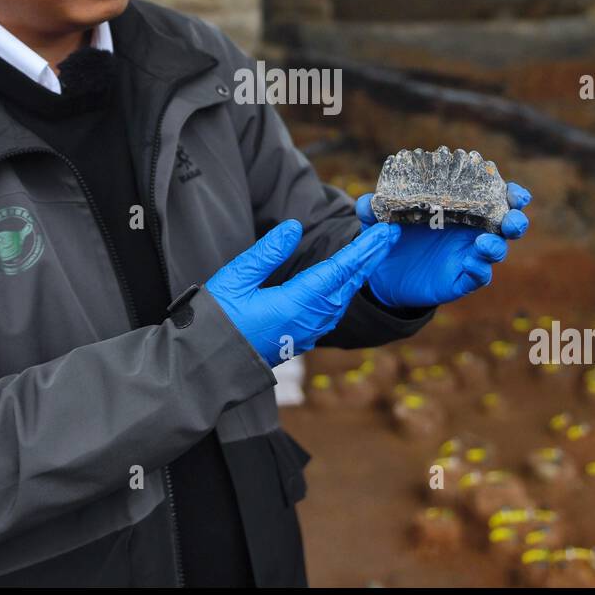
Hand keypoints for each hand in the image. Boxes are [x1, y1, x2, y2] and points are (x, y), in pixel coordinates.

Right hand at [206, 219, 401, 367]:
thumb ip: (267, 252)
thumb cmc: (215, 321)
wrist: (204, 366)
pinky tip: (345, 282)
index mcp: (295, 303)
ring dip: (359, 274)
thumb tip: (295, 227)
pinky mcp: (299, 339)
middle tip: (390, 235)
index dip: (364, 250)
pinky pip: (331, 312)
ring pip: (342, 299)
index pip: (339, 270)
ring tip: (373, 253)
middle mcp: (308, 320)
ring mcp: (306, 332)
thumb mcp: (236, 279)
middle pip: (348, 284)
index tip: (385, 232)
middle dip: (370, 258)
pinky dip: (344, 291)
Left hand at [354, 182, 530, 308]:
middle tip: (513, 217)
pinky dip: (480, 269)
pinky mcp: (461, 279)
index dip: (511, 193)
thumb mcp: (379, 221)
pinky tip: (474, 263)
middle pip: (507, 224)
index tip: (514, 190)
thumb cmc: (392, 236)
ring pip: (496, 251)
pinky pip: (478, 276)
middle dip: (516, 219)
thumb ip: (373, 210)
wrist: (385, 275)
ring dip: (497, 245)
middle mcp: (472, 231)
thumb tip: (367, 202)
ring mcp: (468, 255)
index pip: (494, 197)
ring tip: (486, 243)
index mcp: (461, 208)